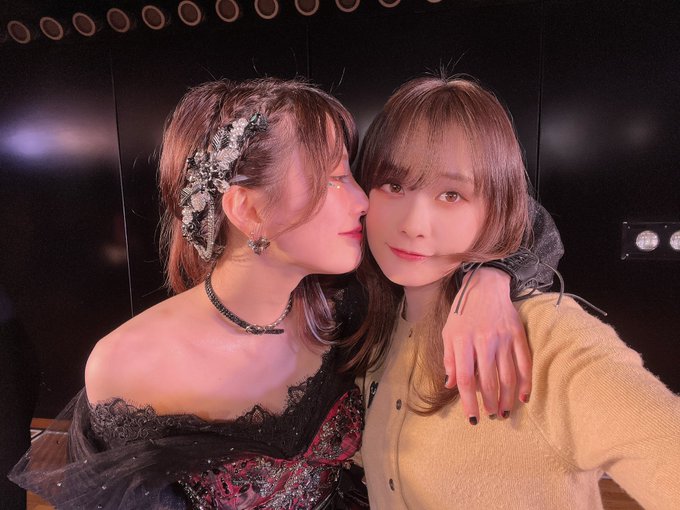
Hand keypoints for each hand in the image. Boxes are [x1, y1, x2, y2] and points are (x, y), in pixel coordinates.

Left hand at [442, 268, 531, 423]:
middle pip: (489, 381)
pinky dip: (525, 382)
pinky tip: (523, 396)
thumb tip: (451, 385)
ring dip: (507, 398)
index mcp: (462, 341)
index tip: (472, 418)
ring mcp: (503, 337)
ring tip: (504, 412)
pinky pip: (524, 363)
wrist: (485, 285)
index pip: (466, 378)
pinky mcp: (518, 334)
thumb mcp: (448, 332)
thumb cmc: (462, 312)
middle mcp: (483, 340)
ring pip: (508, 376)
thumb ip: (449, 359)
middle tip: (491, 415)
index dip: (468, 402)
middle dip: (490, 403)